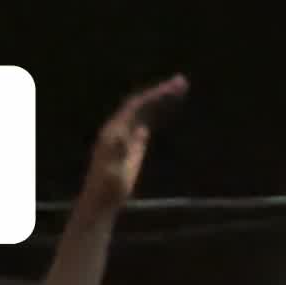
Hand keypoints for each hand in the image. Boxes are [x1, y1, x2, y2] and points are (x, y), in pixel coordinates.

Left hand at [83, 75, 187, 210]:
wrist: (103, 201)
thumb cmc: (107, 188)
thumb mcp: (111, 170)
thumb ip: (117, 151)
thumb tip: (123, 135)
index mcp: (114, 130)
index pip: (134, 106)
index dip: (152, 96)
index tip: (170, 89)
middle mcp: (120, 127)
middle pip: (142, 104)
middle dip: (161, 93)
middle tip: (182, 82)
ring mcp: (128, 134)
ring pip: (147, 111)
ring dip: (163, 99)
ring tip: (182, 88)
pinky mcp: (135, 143)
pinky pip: (148, 121)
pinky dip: (160, 112)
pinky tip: (172, 106)